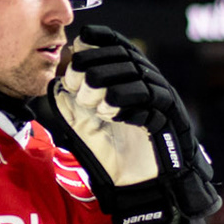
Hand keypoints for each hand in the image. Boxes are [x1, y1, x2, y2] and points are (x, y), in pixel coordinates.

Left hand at [34, 25, 218, 223]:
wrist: (140, 184)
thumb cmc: (112, 152)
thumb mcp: (83, 124)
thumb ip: (70, 104)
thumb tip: (54, 83)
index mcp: (128, 78)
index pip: (118, 44)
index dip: (99, 39)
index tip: (78, 43)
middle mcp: (148, 81)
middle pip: (124, 54)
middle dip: (95, 64)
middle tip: (75, 83)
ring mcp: (161, 96)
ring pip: (135, 72)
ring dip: (107, 84)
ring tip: (92, 104)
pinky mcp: (169, 115)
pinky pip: (149, 98)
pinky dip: (124, 101)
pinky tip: (109, 112)